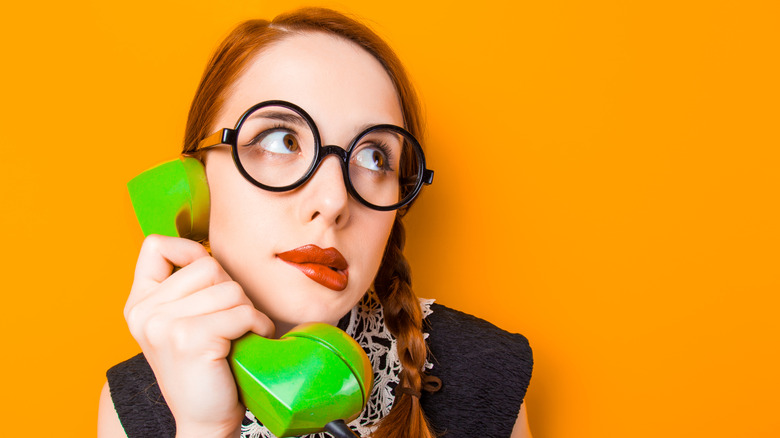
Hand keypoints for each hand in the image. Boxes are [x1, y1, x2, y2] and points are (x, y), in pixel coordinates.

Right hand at [125, 235, 274, 436]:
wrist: (204, 419)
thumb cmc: (203, 367)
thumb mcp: (182, 322)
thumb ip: (186, 288)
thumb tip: (208, 250)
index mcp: (138, 303)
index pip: (155, 245)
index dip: (190, 251)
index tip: (209, 279)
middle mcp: (144, 311)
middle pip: (207, 266)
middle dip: (230, 291)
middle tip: (230, 322)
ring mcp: (164, 325)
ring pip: (229, 289)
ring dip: (247, 311)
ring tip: (240, 334)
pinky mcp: (191, 338)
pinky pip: (241, 312)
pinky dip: (257, 325)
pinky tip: (252, 340)